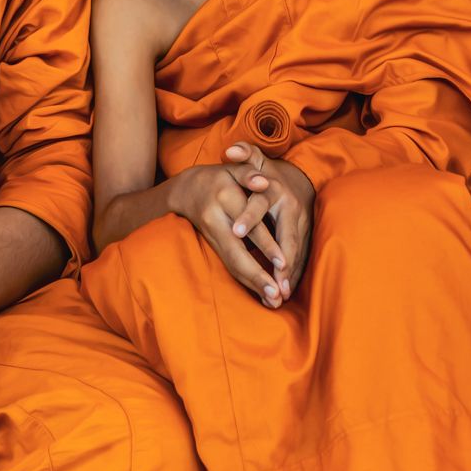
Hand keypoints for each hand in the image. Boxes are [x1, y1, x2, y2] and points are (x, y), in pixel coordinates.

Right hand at [167, 160, 287, 306]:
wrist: (186, 189)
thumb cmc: (220, 176)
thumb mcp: (233, 168)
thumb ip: (249, 172)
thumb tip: (263, 182)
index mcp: (225, 199)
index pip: (250, 226)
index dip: (266, 246)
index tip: (284, 265)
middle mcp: (216, 219)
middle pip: (237, 253)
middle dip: (257, 276)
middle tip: (277, 296)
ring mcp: (212, 234)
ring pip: (232, 263)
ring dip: (253, 284)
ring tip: (273, 302)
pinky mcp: (213, 245)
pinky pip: (229, 265)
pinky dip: (246, 281)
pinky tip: (262, 295)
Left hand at [222, 141, 314, 294]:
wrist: (298, 177)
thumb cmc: (267, 171)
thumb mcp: (257, 159)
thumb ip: (244, 153)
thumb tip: (230, 150)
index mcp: (275, 190)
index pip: (260, 204)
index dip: (249, 217)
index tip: (235, 231)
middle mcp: (291, 208)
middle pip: (286, 236)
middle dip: (280, 259)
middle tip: (271, 280)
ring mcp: (302, 223)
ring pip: (295, 251)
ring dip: (288, 273)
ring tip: (278, 294)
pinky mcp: (306, 235)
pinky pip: (301, 257)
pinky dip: (293, 274)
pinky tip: (285, 292)